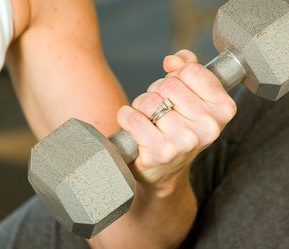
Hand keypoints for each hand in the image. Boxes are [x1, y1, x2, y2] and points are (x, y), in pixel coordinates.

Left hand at [117, 50, 236, 196]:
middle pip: (168, 85)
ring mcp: (185, 140)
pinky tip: (132, 125)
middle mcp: (209, 126)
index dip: (175, 77)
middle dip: (156, 93)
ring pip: (149, 101)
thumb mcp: (192, 99)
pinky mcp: (160, 151)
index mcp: (223, 109)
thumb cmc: (178, 131)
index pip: (191, 70)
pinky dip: (126, 117)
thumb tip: (173, 60)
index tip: (175, 93)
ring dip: (140, 106)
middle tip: (159, 109)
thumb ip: (188, 70)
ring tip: (148, 119)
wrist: (165, 170)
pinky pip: (133, 118)